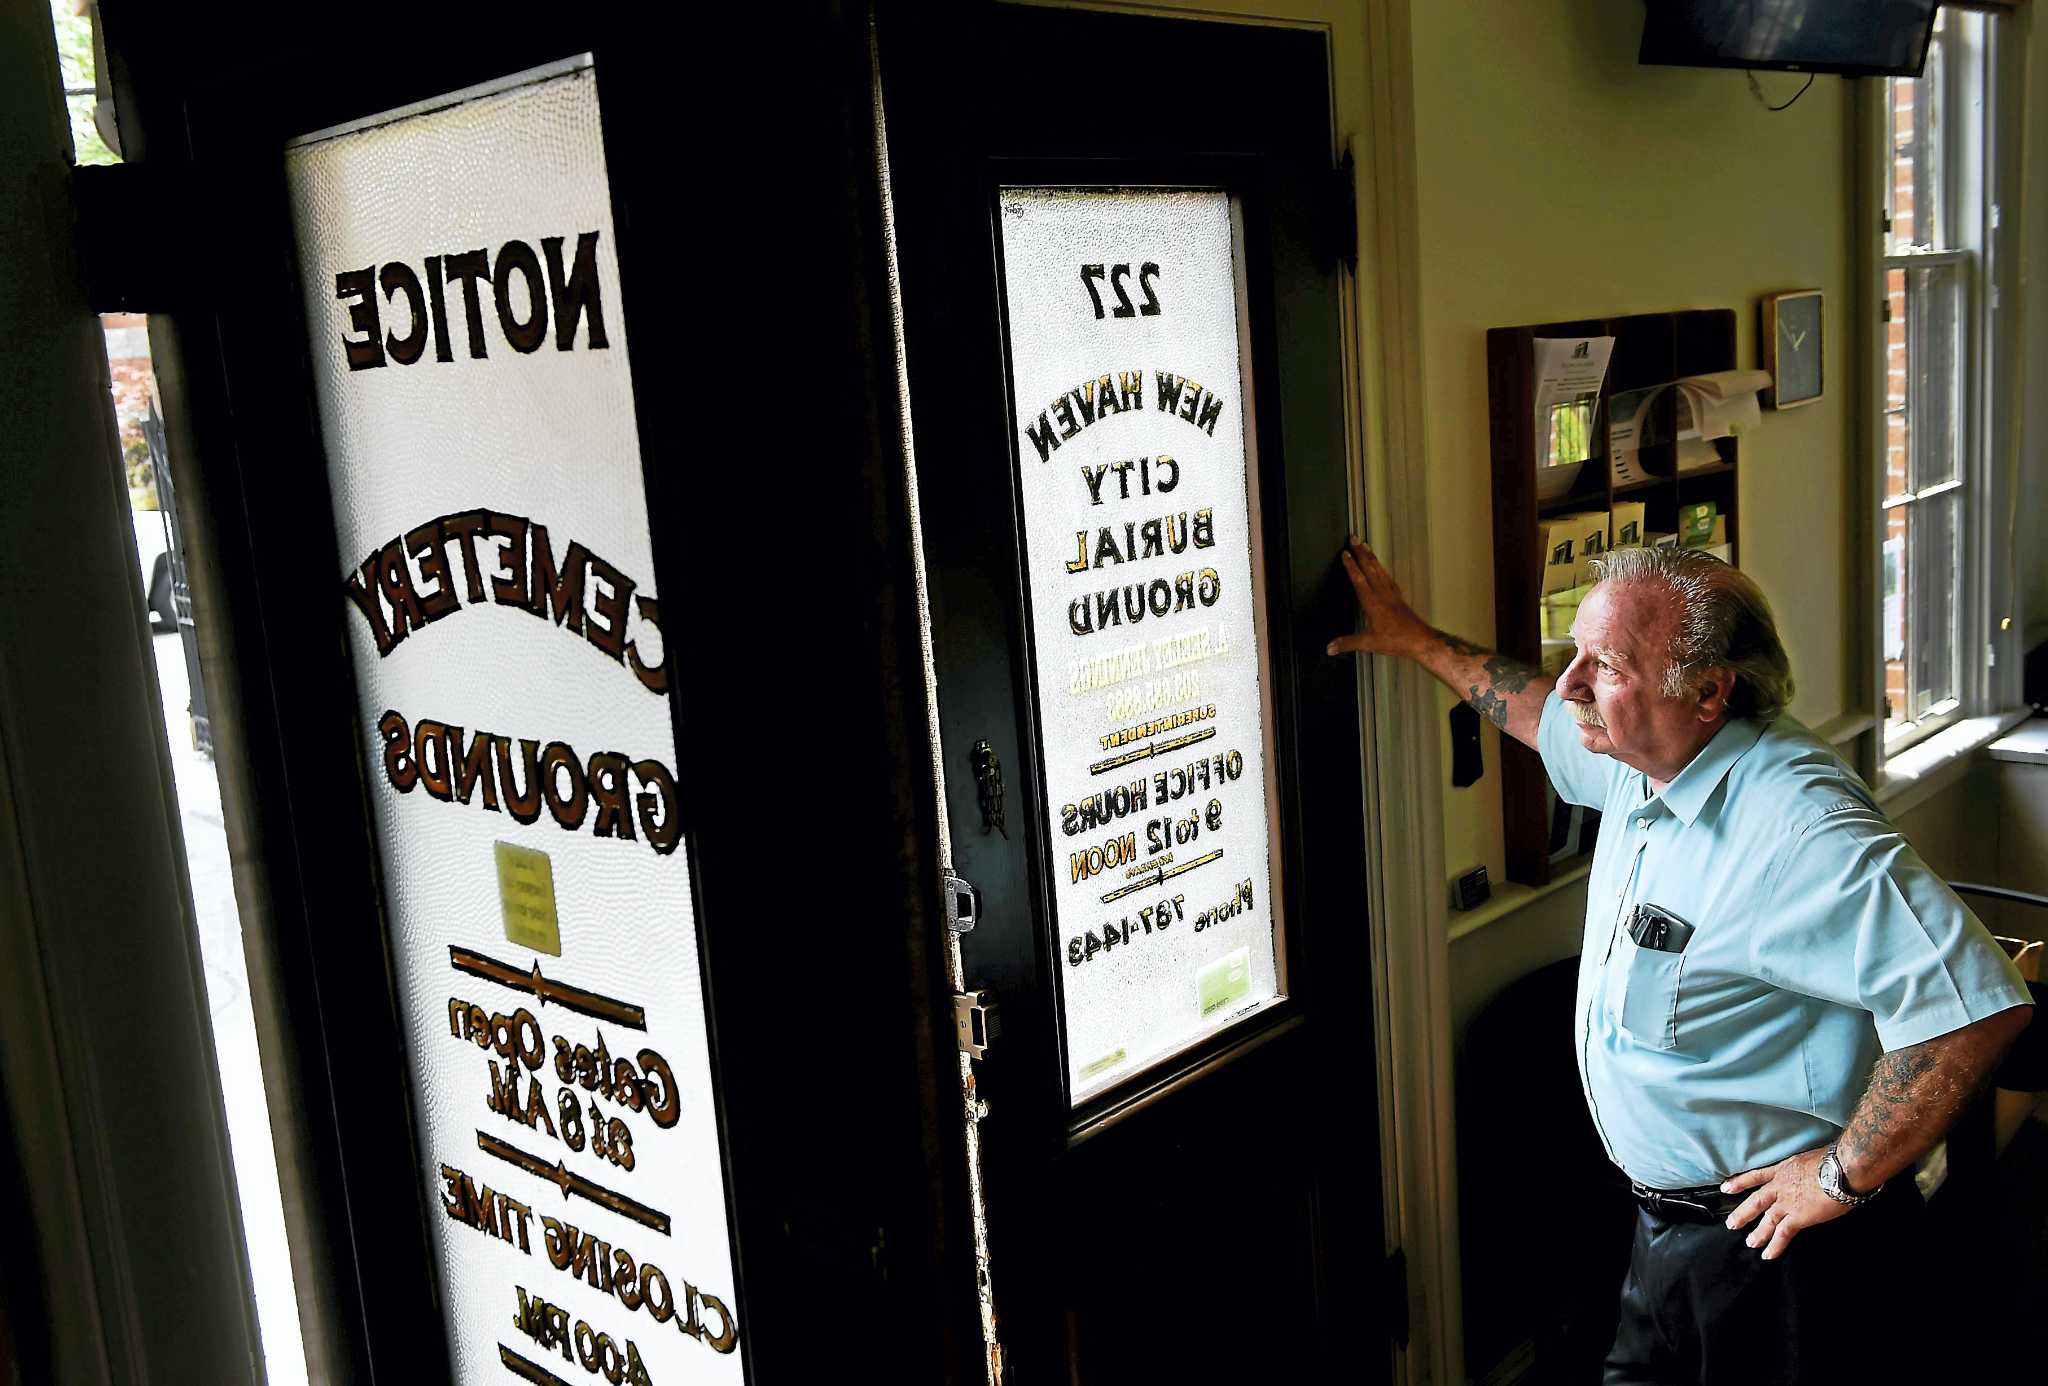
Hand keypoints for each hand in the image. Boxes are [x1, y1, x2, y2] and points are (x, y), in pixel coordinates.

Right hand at [1327, 536, 1429, 658]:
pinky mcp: (1399, 598)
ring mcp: (1392, 594)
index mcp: (1373, 603)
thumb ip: (1347, 643)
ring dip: (1372, 557)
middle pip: (1370, 568)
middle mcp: (1383, 594)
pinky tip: (1382, 568)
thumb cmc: (1397, 640)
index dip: (1351, 565)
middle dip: (1361, 552)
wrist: (1420, 641)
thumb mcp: (1368, 643)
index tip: (1345, 553)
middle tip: (1355, 538)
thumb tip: (1330, 648)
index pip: (1359, 579)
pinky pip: (1389, 578)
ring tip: (1366, 546)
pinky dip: (1383, 570)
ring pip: (1380, 570)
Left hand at [1720, 1148, 1855, 1259]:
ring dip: (1757, 1233)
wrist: (1841, 1169)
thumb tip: (1812, 1174)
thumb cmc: (1834, 1160)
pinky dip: (1775, 1245)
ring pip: (1766, 1220)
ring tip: (1749, 1243)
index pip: (1756, 1176)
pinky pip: (1783, 1234)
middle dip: (1743, 1213)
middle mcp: (1780, 1186)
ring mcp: (1787, 1202)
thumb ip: (1805, 1169)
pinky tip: (1768, 1255)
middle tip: (1731, 1224)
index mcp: (1783, 1169)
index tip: (1726, 1188)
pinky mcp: (1798, 1217)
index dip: (1740, 1182)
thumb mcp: (1810, 1158)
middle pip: (1756, 1201)